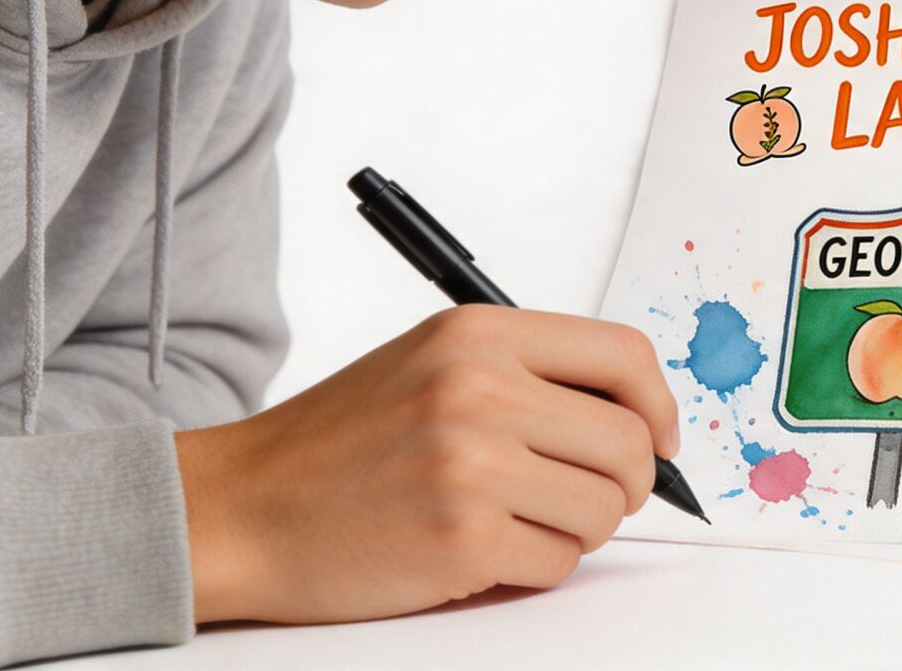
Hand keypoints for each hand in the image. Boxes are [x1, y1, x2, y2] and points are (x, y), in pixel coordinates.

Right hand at [173, 304, 681, 623]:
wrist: (241, 510)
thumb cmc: (339, 444)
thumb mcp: (431, 365)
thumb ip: (528, 375)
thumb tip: (639, 416)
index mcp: (477, 334)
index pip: (623, 355)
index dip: (659, 404)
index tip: (660, 438)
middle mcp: (477, 388)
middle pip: (629, 441)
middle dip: (627, 483)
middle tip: (589, 497)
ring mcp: (470, 464)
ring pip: (603, 509)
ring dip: (576, 529)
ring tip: (518, 522)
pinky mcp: (462, 538)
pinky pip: (558, 563)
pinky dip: (534, 567)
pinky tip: (481, 552)